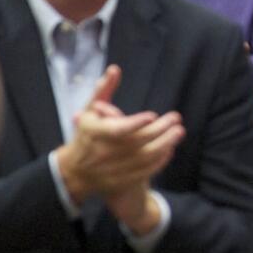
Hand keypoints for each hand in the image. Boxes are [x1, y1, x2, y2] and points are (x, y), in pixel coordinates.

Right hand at [57, 66, 183, 203]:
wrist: (74, 171)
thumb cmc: (85, 136)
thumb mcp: (88, 112)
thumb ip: (103, 91)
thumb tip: (115, 69)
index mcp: (93, 134)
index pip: (116, 130)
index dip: (135, 124)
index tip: (152, 115)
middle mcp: (101, 153)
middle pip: (135, 142)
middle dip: (159, 130)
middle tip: (175, 119)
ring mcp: (110, 169)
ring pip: (143, 157)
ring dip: (164, 144)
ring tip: (178, 132)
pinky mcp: (119, 182)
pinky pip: (143, 171)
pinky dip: (159, 160)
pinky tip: (169, 149)